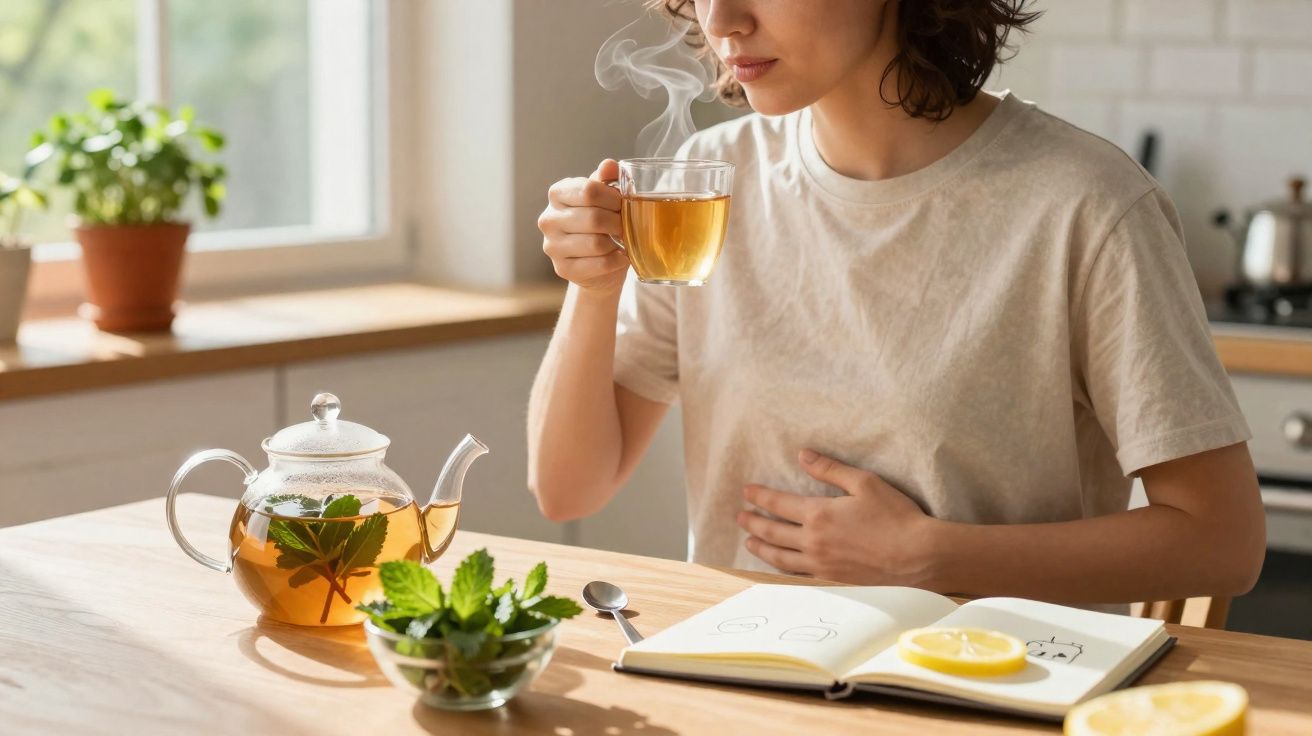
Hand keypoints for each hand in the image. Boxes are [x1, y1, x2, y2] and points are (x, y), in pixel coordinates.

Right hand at [538, 158, 630, 294]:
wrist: (596, 262)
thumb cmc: (601, 223)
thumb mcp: (604, 197)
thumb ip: (606, 180)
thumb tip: (609, 165)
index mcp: (557, 193)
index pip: (588, 190)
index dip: (613, 197)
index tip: (622, 203)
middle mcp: (548, 219)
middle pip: (593, 218)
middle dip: (617, 222)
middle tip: (626, 224)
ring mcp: (552, 246)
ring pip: (596, 243)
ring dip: (617, 242)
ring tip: (622, 239)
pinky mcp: (562, 269)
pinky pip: (598, 264)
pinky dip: (616, 260)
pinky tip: (620, 255)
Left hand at [736, 449, 942, 586]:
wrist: (918, 557)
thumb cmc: (895, 516)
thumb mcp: (864, 483)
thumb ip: (830, 469)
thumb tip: (803, 455)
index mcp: (819, 515)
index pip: (778, 504)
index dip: (760, 497)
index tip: (746, 491)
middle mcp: (814, 541)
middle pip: (773, 532)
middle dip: (753, 522)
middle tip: (739, 517)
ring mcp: (821, 564)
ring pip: (780, 557)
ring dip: (761, 548)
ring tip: (750, 542)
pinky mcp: (833, 579)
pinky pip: (798, 574)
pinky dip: (782, 568)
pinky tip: (779, 565)